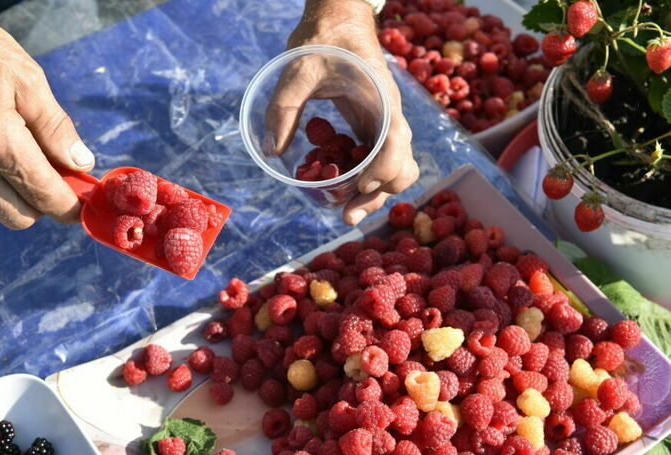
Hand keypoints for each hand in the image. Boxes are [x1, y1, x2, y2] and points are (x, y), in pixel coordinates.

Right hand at [0, 0, 94, 228]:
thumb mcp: (29, 82)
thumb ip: (57, 129)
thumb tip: (81, 163)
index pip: (44, 196)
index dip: (69, 206)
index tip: (82, 204)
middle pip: (20, 217)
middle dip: (42, 204)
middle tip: (54, 178)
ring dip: (14, 200)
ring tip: (22, 163)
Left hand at [271, 0, 418, 224]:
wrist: (338, 20)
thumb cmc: (323, 39)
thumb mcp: (297, 69)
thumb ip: (284, 107)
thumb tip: (271, 151)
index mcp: (381, 99)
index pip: (397, 142)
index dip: (383, 169)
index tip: (359, 186)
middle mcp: (390, 117)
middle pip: (402, 167)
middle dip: (378, 195)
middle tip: (346, 215)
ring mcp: (383, 126)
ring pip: (394, 170)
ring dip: (373, 194)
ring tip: (344, 212)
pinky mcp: (372, 130)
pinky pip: (376, 162)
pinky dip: (363, 181)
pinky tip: (338, 188)